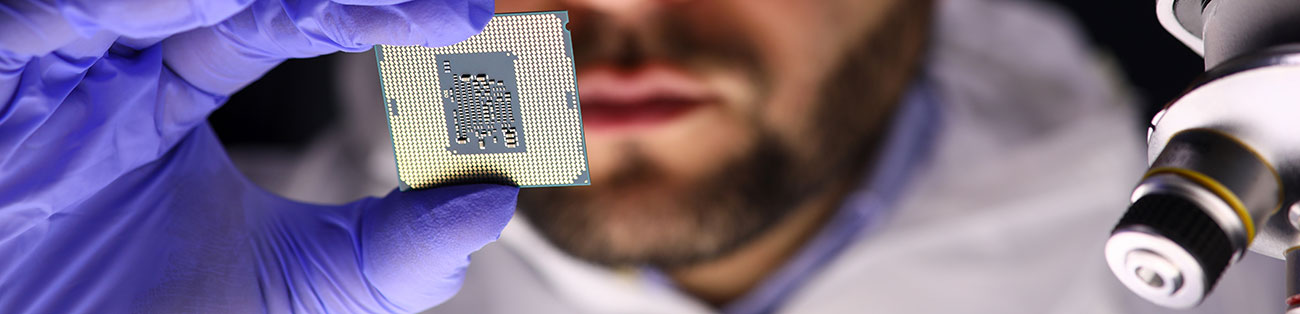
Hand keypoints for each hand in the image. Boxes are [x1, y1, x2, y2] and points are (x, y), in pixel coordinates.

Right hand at [0, 0, 514, 312]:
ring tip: (329, 4)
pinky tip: (203, 5)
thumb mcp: (298, 288)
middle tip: (432, 0)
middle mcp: (104, 69)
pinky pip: (33, 26)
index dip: (368, 11)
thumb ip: (392, 253)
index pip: (280, 20)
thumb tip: (494, 201)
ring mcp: (38, 76)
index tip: (463, 14)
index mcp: (166, 92)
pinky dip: (104, 12)